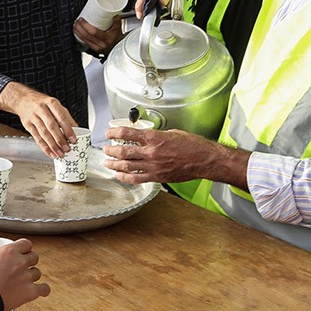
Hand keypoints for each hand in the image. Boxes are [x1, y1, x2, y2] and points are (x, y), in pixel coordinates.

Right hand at [0, 83, 76, 157]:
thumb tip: (76, 128)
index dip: (68, 130)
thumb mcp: (54, 104)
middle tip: (67, 149)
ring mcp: (33, 117)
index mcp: (51, 103)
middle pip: (51, 126)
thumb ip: (65, 115)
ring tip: (60, 154)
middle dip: (60, 139)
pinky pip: (36, 138)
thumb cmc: (41, 102)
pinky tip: (50, 153)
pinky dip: (44, 147)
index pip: (61, 117)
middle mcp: (41, 109)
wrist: (22, 99)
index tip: (73, 139)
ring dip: (52, 146)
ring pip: (43, 133)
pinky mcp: (27, 125)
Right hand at [0, 238, 49, 310]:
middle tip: (23, 267)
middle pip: (34, 257)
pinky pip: (44, 289)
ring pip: (38, 273)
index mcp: (8, 251)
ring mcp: (26, 277)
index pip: (26, 243)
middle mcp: (20, 262)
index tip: (22, 252)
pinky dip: (43, 290)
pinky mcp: (30, 291)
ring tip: (26, 280)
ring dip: (33, 276)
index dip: (25, 248)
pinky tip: (41, 291)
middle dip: (30, 261)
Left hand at [74, 17, 122, 53]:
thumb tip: (115, 14)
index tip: (81, 19)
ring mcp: (96, 48)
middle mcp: (100, 44)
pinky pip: (85, 42)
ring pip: (84, 40)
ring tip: (75, 25)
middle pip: (86, 36)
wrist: (119, 48)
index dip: (85, 26)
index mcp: (106, 39)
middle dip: (79, 28)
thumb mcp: (118, 30)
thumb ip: (117, 21)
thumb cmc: (118, 40)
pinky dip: (80, 37)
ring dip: (78, 32)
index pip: (93, 32)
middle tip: (76, 21)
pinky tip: (77, 32)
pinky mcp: (94, 49)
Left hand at [101, 127, 250, 188]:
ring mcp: (153, 166)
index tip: (108, 132)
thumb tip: (145, 135)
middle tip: (106, 149)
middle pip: (123, 151)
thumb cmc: (192, 145)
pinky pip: (136, 178)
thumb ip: (156, 135)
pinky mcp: (157, 176)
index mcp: (154, 138)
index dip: (114, 132)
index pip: (127, 133)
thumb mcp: (172, 132)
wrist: (204, 159)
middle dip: (111, 150)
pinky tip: (119, 175)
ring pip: (126, 166)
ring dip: (114, 164)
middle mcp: (151, 152)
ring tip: (108, 162)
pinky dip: (125, 177)